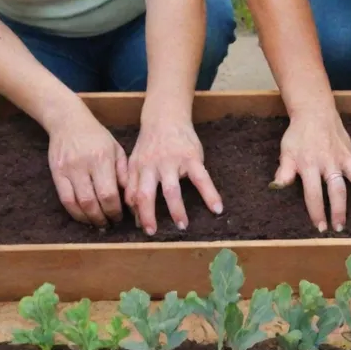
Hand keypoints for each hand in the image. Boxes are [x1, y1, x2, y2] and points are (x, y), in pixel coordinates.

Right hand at [48, 110, 127, 227]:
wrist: (68, 121)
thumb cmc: (98, 137)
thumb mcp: (117, 150)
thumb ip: (124, 174)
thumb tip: (131, 199)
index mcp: (102, 159)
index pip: (109, 194)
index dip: (115, 211)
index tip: (121, 217)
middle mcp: (83, 165)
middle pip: (92, 201)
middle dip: (103, 217)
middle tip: (110, 224)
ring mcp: (67, 170)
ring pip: (76, 203)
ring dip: (88, 218)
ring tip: (98, 223)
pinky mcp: (55, 173)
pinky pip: (64, 199)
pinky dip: (74, 212)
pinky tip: (83, 216)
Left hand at [125, 119, 221, 234]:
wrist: (166, 117)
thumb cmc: (151, 143)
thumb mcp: (136, 160)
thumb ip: (133, 183)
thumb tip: (132, 209)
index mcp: (138, 169)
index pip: (133, 194)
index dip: (136, 213)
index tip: (142, 228)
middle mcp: (152, 166)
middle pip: (146, 194)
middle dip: (148, 215)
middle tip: (153, 232)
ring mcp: (172, 162)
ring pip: (172, 190)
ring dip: (177, 210)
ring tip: (182, 226)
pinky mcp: (192, 158)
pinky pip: (202, 179)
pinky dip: (210, 195)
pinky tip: (218, 209)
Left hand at [272, 111, 350, 231]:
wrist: (315, 112)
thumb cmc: (299, 135)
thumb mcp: (286, 151)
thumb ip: (284, 171)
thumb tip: (277, 187)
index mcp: (308, 164)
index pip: (312, 193)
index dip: (316, 211)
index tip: (318, 226)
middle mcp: (326, 164)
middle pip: (334, 191)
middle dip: (336, 211)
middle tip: (336, 229)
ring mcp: (340, 160)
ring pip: (350, 183)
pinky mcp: (350, 156)